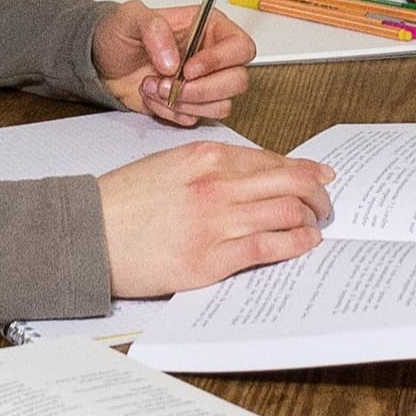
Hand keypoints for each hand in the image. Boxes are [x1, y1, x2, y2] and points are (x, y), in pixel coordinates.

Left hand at [92, 1, 254, 126]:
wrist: (103, 61)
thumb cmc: (120, 33)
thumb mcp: (131, 16)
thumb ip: (154, 29)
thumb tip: (173, 60)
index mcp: (209, 28)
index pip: (240, 47)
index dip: (220, 61)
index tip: (189, 68)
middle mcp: (212, 57)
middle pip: (237, 81)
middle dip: (200, 89)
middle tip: (169, 83)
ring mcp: (204, 84)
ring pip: (219, 105)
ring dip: (182, 102)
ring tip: (154, 85)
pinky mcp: (191, 106)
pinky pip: (194, 119)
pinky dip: (170, 112)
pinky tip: (152, 95)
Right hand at [97, 141, 335, 296]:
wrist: (88, 232)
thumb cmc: (122, 200)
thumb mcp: (168, 164)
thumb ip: (209, 166)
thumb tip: (251, 174)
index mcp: (204, 156)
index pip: (270, 158)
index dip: (302, 169)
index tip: (318, 175)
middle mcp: (215, 184)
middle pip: (289, 181)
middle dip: (318, 192)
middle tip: (327, 203)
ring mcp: (215, 222)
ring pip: (287, 212)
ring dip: (313, 219)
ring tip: (318, 226)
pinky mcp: (210, 259)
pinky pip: (268, 247)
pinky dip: (296, 244)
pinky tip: (304, 243)